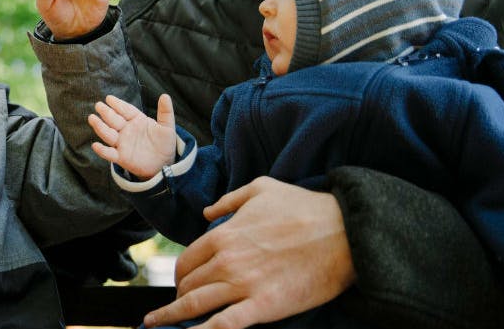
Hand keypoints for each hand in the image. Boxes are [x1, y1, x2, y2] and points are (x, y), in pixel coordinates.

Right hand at [88, 94, 176, 178]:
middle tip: (98, 105)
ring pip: (108, 134)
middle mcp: (127, 130)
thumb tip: (165, 95)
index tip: (109, 98)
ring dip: (100, 127)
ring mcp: (123, 143)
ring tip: (92, 118)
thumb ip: (165, 112)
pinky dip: (102, 151)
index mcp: (137, 120)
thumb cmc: (164, 143)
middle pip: (114, 120)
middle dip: (106, 112)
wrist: (164, 163)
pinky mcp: (121, 157)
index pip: (126, 110)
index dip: (118, 104)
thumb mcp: (167, 127)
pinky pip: (110, 153)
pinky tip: (95, 145)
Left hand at [143, 177, 354, 328]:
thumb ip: (229, 200)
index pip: (187, 260)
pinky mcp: (264, 306)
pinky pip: (223, 325)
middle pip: (189, 284)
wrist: (345, 233)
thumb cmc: (305, 208)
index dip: (180, 274)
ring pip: (197, 305)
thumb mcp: (261, 188)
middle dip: (179, 297)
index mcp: (223, 234)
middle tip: (177, 306)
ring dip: (175, 316)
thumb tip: (208, 212)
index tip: (181, 282)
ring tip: (159, 325)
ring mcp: (244, 285)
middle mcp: (227, 260)